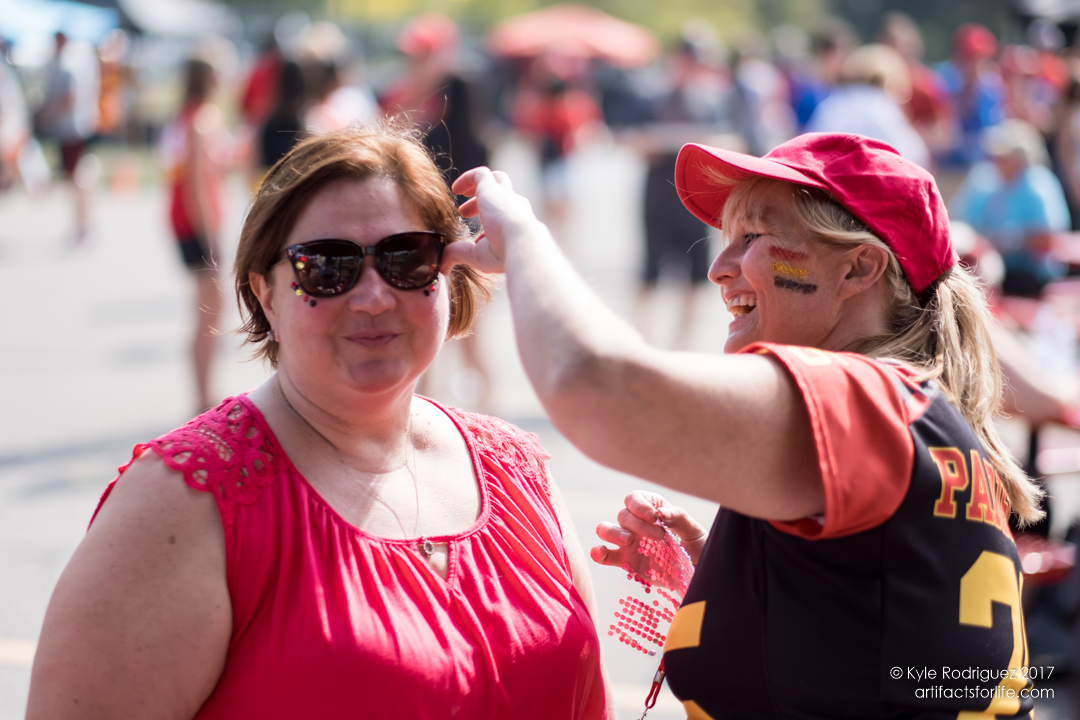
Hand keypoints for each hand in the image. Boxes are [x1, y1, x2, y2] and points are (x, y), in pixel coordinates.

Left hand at [444, 167, 546, 274]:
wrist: (521, 241)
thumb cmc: (504, 253)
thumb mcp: (478, 256)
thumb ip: (459, 254)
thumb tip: (443, 266)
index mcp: (517, 225)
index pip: (504, 218)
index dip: (488, 225)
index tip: (478, 237)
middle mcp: (515, 207)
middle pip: (501, 195)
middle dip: (482, 201)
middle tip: (464, 213)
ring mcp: (505, 195)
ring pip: (495, 179)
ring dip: (476, 186)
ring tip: (460, 193)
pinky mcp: (491, 186)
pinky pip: (480, 174)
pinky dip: (467, 179)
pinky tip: (455, 189)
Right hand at [590, 491, 708, 570]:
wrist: (698, 575)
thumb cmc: (698, 548)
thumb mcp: (694, 531)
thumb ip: (678, 518)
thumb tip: (660, 511)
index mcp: (652, 510)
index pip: (634, 498)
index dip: (640, 505)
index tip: (655, 517)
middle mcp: (637, 524)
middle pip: (623, 515)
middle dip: (638, 524)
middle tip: (660, 537)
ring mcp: (628, 543)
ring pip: (606, 529)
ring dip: (613, 532)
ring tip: (629, 541)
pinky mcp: (625, 561)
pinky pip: (605, 555)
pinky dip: (598, 552)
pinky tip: (599, 552)